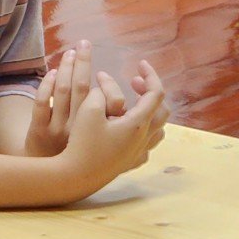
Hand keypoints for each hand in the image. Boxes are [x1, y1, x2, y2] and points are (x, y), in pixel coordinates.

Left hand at [24, 41, 126, 156]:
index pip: (110, 102)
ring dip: (66, 67)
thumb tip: (132, 106)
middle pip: (82, 88)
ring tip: (69, 52)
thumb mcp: (105, 148)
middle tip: (84, 43)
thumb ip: (119, 129)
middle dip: (84, 61)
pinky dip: (46, 85)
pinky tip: (51, 72)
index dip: (109, 84)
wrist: (52, 180)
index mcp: (100, 133)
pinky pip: (41, 102)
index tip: (104, 73)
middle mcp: (80, 130)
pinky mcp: (38, 131)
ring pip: (62, 91)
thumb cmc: (85, 157)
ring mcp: (58, 130)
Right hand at [59, 61, 167, 194]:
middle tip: (132, 81)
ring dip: (150, 111)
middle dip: (149, 91)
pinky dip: (144, 130)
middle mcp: (144, 138)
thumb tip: (105, 88)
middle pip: (161, 110)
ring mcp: (139, 152)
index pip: (156, 94)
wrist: (77, 175)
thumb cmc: (83, 142)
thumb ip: (101, 93)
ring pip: (158, 128)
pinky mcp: (131, 162)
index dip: (151, 75)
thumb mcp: (89, 109)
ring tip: (133, 103)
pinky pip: (148, 144)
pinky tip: (130, 129)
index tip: (140, 64)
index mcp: (138, 123)